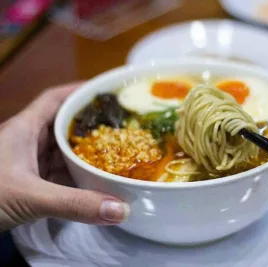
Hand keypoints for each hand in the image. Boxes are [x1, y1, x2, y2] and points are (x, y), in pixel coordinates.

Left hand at [0, 83, 129, 231]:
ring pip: (60, 151)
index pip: (53, 100)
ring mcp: (24, 164)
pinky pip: (56, 173)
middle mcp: (24, 142)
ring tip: (112, 151)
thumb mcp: (30, 197)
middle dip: (88, 124)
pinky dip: (74, 175)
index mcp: (22, 130)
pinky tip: (91, 180)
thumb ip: (74, 203)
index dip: (78, 92)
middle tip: (116, 125)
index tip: (103, 91)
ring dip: (83, 152)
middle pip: (61, 125)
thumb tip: (120, 209)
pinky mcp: (26, 183)